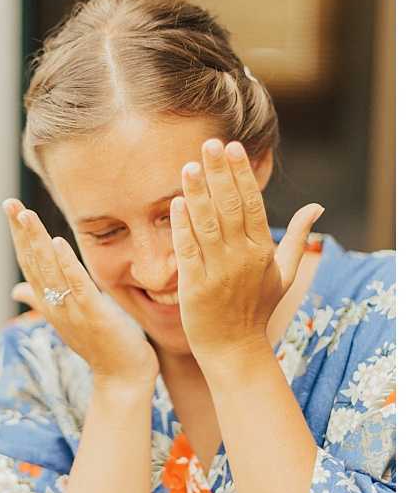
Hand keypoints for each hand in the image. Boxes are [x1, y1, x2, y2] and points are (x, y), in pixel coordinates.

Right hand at [3, 199, 159, 387]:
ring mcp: (72, 311)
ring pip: (49, 270)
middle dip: (21, 232)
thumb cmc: (101, 346)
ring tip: (26, 214)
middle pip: (33, 262)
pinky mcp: (93, 315)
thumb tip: (16, 290)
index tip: (11, 208)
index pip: (29, 263)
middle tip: (10, 203)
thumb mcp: (69, 318)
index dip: (19, 236)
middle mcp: (55, 306)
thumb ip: (42, 300)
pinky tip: (57, 242)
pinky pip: (76, 286)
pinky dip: (65, 264)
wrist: (122, 378)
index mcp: (50, 303)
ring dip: (36, 241)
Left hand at [170, 138, 323, 372]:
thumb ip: (297, 238)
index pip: (252, 204)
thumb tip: (316, 208)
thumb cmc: (257, 309)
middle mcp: (242, 258)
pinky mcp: (195, 287)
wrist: (234, 349)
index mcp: (262, 251)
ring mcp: (218, 272)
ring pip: (207, 225)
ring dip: (198, 194)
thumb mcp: (284, 273)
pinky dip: (182, 227)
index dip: (241, 174)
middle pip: (230, 207)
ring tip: (189, 166)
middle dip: (219, 173)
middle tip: (209, 143)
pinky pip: (188, 251)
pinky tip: (176, 204)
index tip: (232, 147)